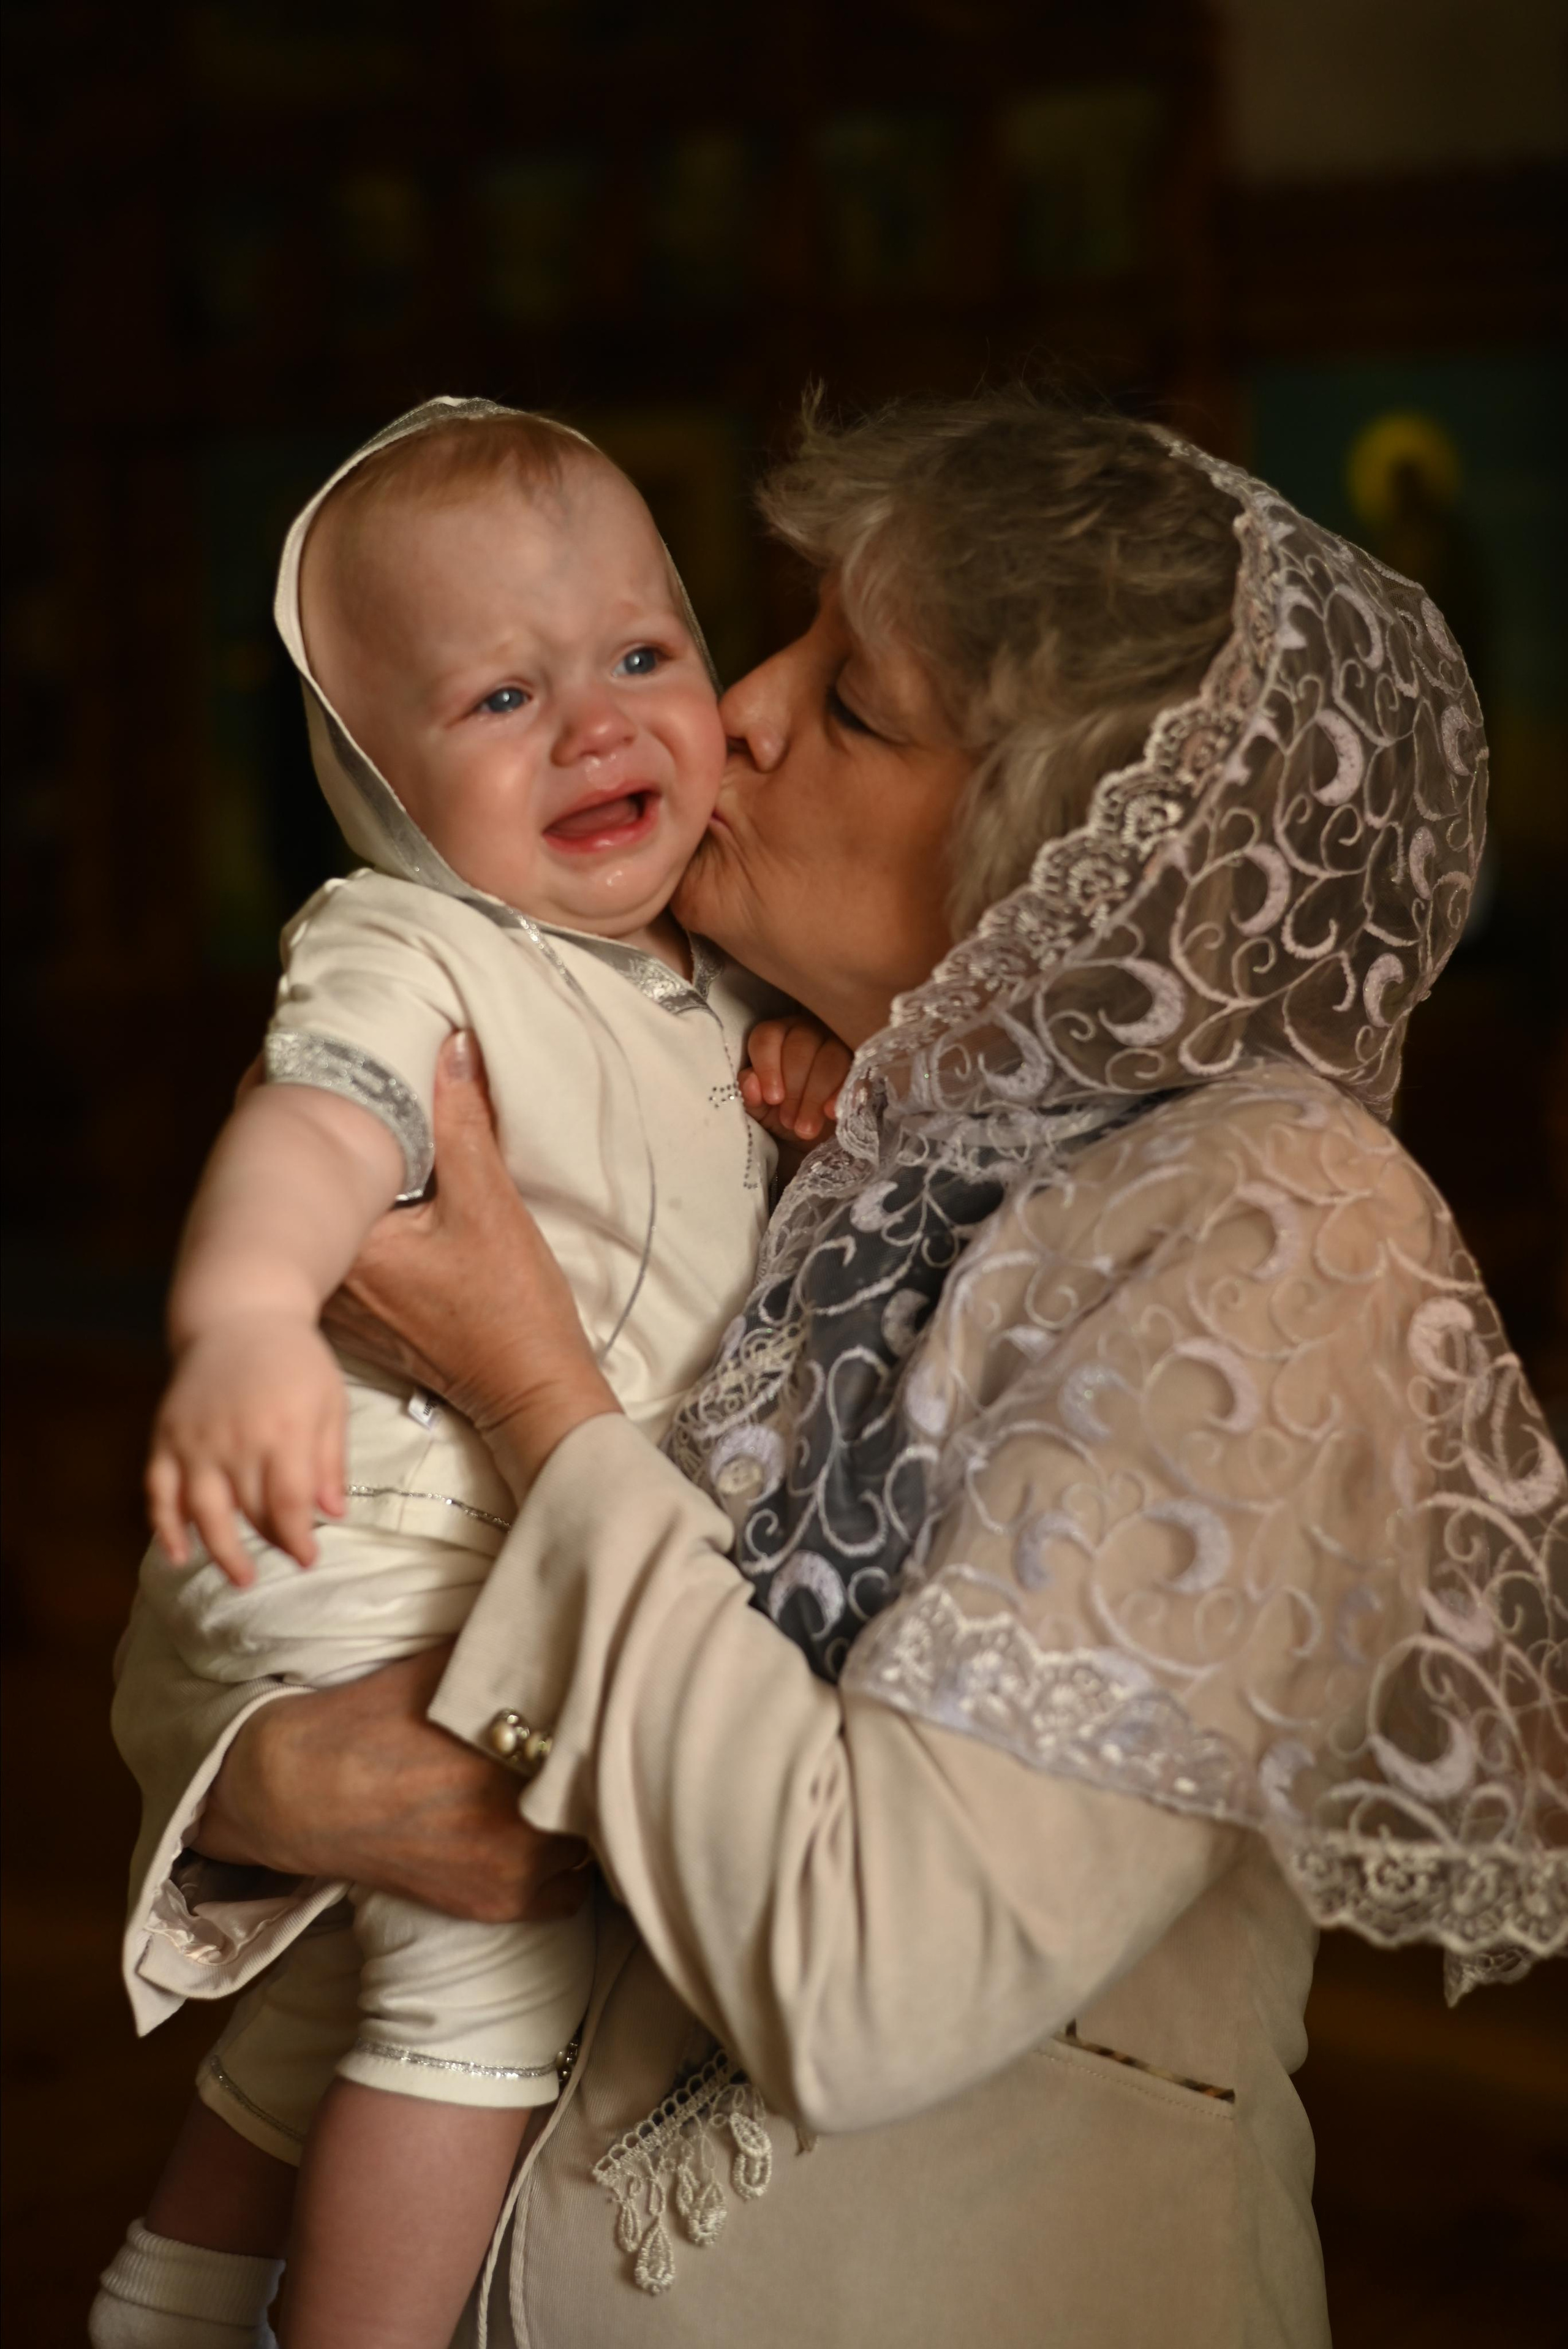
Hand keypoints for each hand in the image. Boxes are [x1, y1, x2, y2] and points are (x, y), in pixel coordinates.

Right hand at [147, 1317, 345, 1582]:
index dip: (299, 1539)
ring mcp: (195, 1439)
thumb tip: (334, 1515)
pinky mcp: (166, 1436)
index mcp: (284, 1429)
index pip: (289, 1503)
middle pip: (251, 1511)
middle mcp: (236, 1438)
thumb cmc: (294, 1360)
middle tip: (287, 1561)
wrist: (238, 1315)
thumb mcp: (330, 1401)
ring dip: (221, 1551)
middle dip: (271, 1544)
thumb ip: (331, 1459)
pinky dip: (165, 1527)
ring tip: (241, 1578)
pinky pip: (160, 1491)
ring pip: (204, 1512)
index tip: (309, 1558)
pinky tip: (179, 1554)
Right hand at [199, 1649, 591, 1921]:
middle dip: (595, 1770)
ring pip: (589, 1844)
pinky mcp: (494, 1904)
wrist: (300, 1790)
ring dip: (582, 1818)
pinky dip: (566, 1869)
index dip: (603, 1721)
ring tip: (563, 1792)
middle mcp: (521, 1811)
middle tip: (589, 1750)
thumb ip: (506, 1657)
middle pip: (599, 1791)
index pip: (599, 1734)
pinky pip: (567, 1892)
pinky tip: (546, 1838)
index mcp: (517, 1745)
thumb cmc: (371, 1717)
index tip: (601, 1710)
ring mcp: (511, 1866)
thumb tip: (560, 1628)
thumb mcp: (444, 1666)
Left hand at [323, 1032, 619, 1497]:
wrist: (526, 1387)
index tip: (293, 1052)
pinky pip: (333, 1243)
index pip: (303, 1156)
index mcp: (347, 1242)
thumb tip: (450, 1048)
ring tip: (331, 1111)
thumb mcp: (490, 1203)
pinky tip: (365, 1177)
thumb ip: (462, 1120)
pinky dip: (343, 1209)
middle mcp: (325, 1274)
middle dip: (306, 1130)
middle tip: (313, 1065)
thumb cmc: (511, 1308)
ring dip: (323, 1172)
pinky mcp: (355, 1311)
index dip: (294, 1100)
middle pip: (299, 1185)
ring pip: (315, 1216)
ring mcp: (336, 1298)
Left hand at [739, 1015, 851, 1145]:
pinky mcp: (861, 1065)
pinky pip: (855, 1072)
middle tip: (789, 1121)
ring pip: (829, 1057)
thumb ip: (751, 1097)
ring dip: (815, 1095)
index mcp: (778, 1038)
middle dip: (794, 1088)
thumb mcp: (762, 1111)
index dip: (768, 1067)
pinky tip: (831, 1114)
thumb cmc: (785, 1115)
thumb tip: (750, 1083)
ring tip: (806, 1128)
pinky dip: (841, 1094)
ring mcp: (838, 1045)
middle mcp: (808, 1033)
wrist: (817, 1137)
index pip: (768, 1036)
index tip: (772, 1099)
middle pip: (800, 1045)